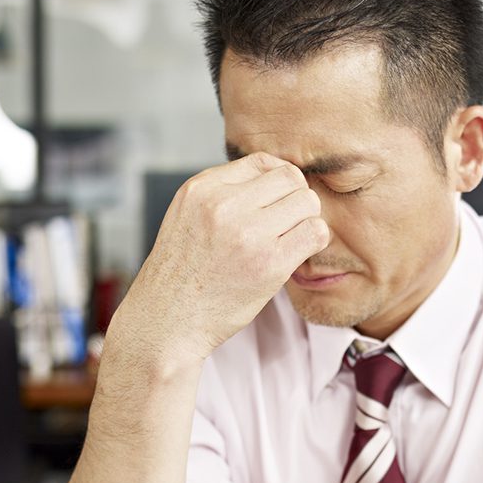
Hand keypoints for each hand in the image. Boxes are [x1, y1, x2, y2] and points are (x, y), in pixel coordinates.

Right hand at [111, 152, 328, 367]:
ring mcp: (247, 233)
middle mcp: (223, 205)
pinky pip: (315, 233)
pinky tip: (297, 254)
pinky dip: (313, 241)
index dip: (277, 181)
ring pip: (308, 202)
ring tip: (289, 239)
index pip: (262, 161)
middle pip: (290, 177)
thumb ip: (222, 193)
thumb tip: (274, 175)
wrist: (166, 321)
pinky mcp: (269, 264)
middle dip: (295, 198)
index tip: (274, 204)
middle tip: (287, 223)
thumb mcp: (187, 215)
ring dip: (306, 220)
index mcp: (201, 189)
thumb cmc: (182, 273)